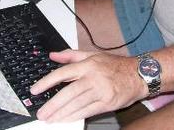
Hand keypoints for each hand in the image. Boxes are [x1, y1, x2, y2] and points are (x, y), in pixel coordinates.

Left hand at [30, 50, 145, 121]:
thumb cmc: (115, 65)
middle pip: (68, 93)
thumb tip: (53, 55)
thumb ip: (71, 55)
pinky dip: (75, 116)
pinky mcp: (107, 103)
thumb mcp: (92, 54)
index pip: (63, 73)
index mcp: (88, 64)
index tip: (35, 89)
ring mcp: (101, 91)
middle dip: (53, 104)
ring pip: (77, 104)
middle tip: (41, 112)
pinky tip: (65, 119)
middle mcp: (93, 77)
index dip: (47, 82)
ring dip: (61, 113)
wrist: (138, 74)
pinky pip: (88, 111)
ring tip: (50, 118)